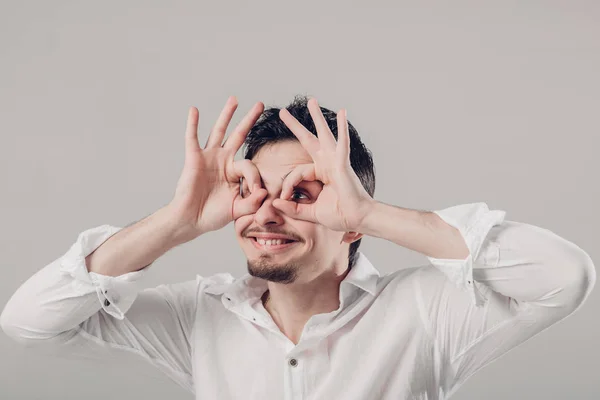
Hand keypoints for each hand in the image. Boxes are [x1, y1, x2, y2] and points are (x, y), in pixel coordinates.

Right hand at [168, 96, 267, 240]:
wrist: (191, 220)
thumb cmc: (212, 216)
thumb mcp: (238, 210)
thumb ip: (252, 203)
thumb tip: (265, 191)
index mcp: (235, 173)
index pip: (250, 166)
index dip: (255, 178)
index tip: (256, 192)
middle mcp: (223, 161)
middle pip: (239, 135)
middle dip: (249, 120)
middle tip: (260, 104)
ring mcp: (209, 158)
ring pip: (219, 131)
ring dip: (227, 115)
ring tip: (234, 99)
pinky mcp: (194, 159)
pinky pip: (192, 138)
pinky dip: (193, 124)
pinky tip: (194, 110)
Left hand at [272, 98, 374, 231]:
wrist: (358, 219)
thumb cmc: (340, 215)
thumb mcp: (310, 212)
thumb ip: (293, 208)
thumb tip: (275, 203)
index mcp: (320, 174)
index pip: (296, 172)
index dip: (287, 184)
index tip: (283, 197)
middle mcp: (327, 164)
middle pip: (309, 140)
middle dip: (296, 126)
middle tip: (283, 112)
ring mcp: (335, 162)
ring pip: (324, 135)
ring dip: (317, 117)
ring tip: (311, 101)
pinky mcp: (343, 164)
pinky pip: (342, 144)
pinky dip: (342, 128)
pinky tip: (342, 113)